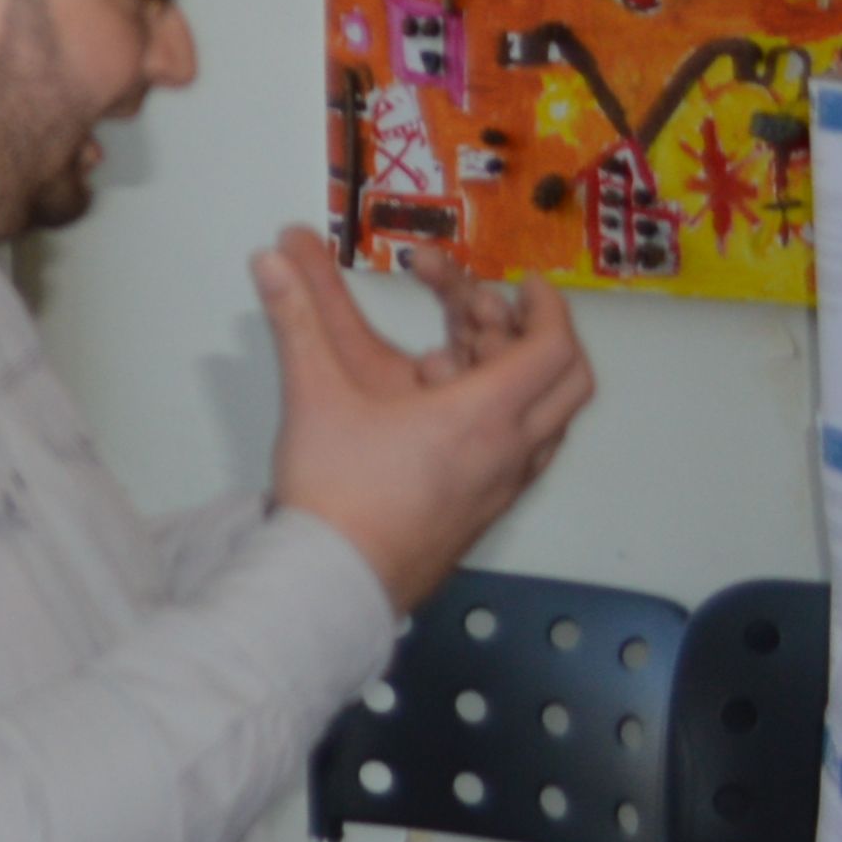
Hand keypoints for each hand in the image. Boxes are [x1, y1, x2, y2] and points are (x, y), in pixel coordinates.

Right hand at [256, 226, 591, 608]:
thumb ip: (297, 319)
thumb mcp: (315, 396)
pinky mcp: (486, 512)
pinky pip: (527, 454)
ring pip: (552, 422)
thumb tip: (271, 258)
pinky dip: (513, 420)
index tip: (523, 284)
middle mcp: (510, 450)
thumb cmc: (337, 494)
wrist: (338, 582)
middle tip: (505, 316)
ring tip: (473, 359)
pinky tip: (459, 417)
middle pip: (570, 384)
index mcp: (483, 415)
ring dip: (529, 381)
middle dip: (546, 339)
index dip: (547, 308)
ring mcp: (503, 486)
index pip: (552, 348)